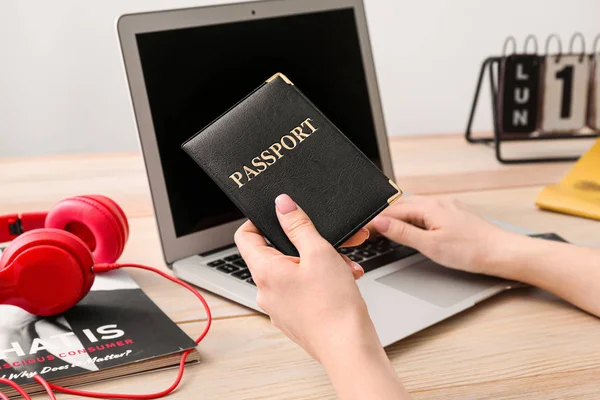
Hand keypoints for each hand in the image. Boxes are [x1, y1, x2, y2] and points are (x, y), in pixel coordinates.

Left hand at [234, 194, 380, 362]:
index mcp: (264, 272)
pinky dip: (323, 280)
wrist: (349, 348)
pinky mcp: (296, 317)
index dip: (260, 220)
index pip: (245, 236)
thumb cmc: (333, 306)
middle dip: (306, 242)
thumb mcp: (318, 252)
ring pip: (295, 271)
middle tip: (329, 239)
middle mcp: (266, 291)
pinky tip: (346, 278)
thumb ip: (298, 225)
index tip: (281, 213)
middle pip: (277, 253)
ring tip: (345, 264)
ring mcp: (281, 307)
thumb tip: (281, 204)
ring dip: (320, 262)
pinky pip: (304, 289)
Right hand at [369, 196, 516, 273]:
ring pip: (416, 208)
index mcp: (430, 206)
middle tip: (372, 229)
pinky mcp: (456, 214)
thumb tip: (381, 222)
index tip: (364, 227)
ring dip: (401, 217)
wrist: (503, 253)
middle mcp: (439, 201)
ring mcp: (449, 206)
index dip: (377, 219)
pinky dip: (416, 219)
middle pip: (404, 205)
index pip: (393, 209)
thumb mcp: (430, 245)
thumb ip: (402, 233)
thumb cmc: (472, 251)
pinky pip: (428, 212)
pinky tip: (415, 228)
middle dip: (387, 216)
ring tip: (389, 229)